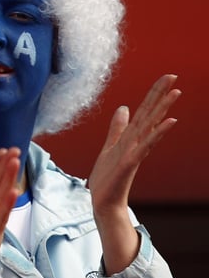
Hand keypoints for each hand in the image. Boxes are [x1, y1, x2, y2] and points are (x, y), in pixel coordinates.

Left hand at [88, 74, 180, 273]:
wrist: (103, 201)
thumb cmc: (107, 177)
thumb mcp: (110, 146)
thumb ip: (117, 128)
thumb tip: (124, 108)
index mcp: (130, 137)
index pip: (144, 111)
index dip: (153, 94)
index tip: (166, 77)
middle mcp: (136, 142)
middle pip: (150, 114)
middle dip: (160, 95)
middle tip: (174, 76)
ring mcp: (135, 152)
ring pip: (150, 127)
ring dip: (163, 109)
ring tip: (176, 93)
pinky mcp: (130, 163)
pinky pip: (145, 146)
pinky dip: (157, 134)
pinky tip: (169, 122)